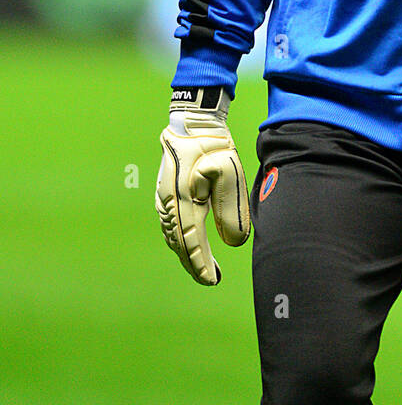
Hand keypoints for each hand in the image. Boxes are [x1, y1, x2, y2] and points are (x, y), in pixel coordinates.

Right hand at [155, 87, 249, 284]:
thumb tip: (234, 242)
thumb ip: (231, 209)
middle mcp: (168, 203)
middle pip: (179, 243)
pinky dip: (181, 240)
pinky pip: (171, 225)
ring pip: (173, 235)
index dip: (201, 264)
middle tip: (210, 279)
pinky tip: (192, 245)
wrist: (192, 123)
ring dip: (187, 253)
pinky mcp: (165, 194)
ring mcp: (163, 198)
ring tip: (204, 267)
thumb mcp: (229, 174)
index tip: (211, 281)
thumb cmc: (213, 146)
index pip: (192, 241)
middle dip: (194, 263)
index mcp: (183, 199)